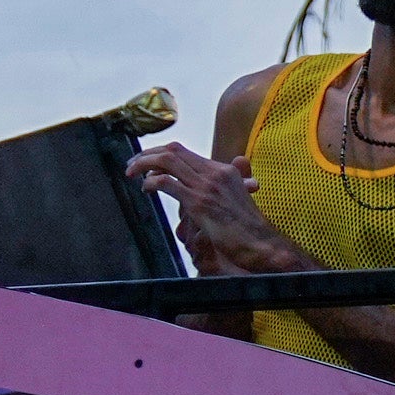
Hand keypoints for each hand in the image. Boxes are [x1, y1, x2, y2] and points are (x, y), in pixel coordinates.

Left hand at [128, 140, 273, 272]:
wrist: (263, 244)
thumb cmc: (251, 229)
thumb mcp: (241, 200)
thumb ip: (230, 185)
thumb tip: (223, 177)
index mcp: (224, 170)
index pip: (184, 151)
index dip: (160, 154)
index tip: (147, 162)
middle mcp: (215, 173)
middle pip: (172, 150)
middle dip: (147, 154)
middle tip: (132, 164)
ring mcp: (207, 186)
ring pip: (166, 161)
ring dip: (143, 164)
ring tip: (131, 173)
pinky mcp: (199, 202)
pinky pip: (167, 183)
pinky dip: (151, 183)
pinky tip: (146, 189)